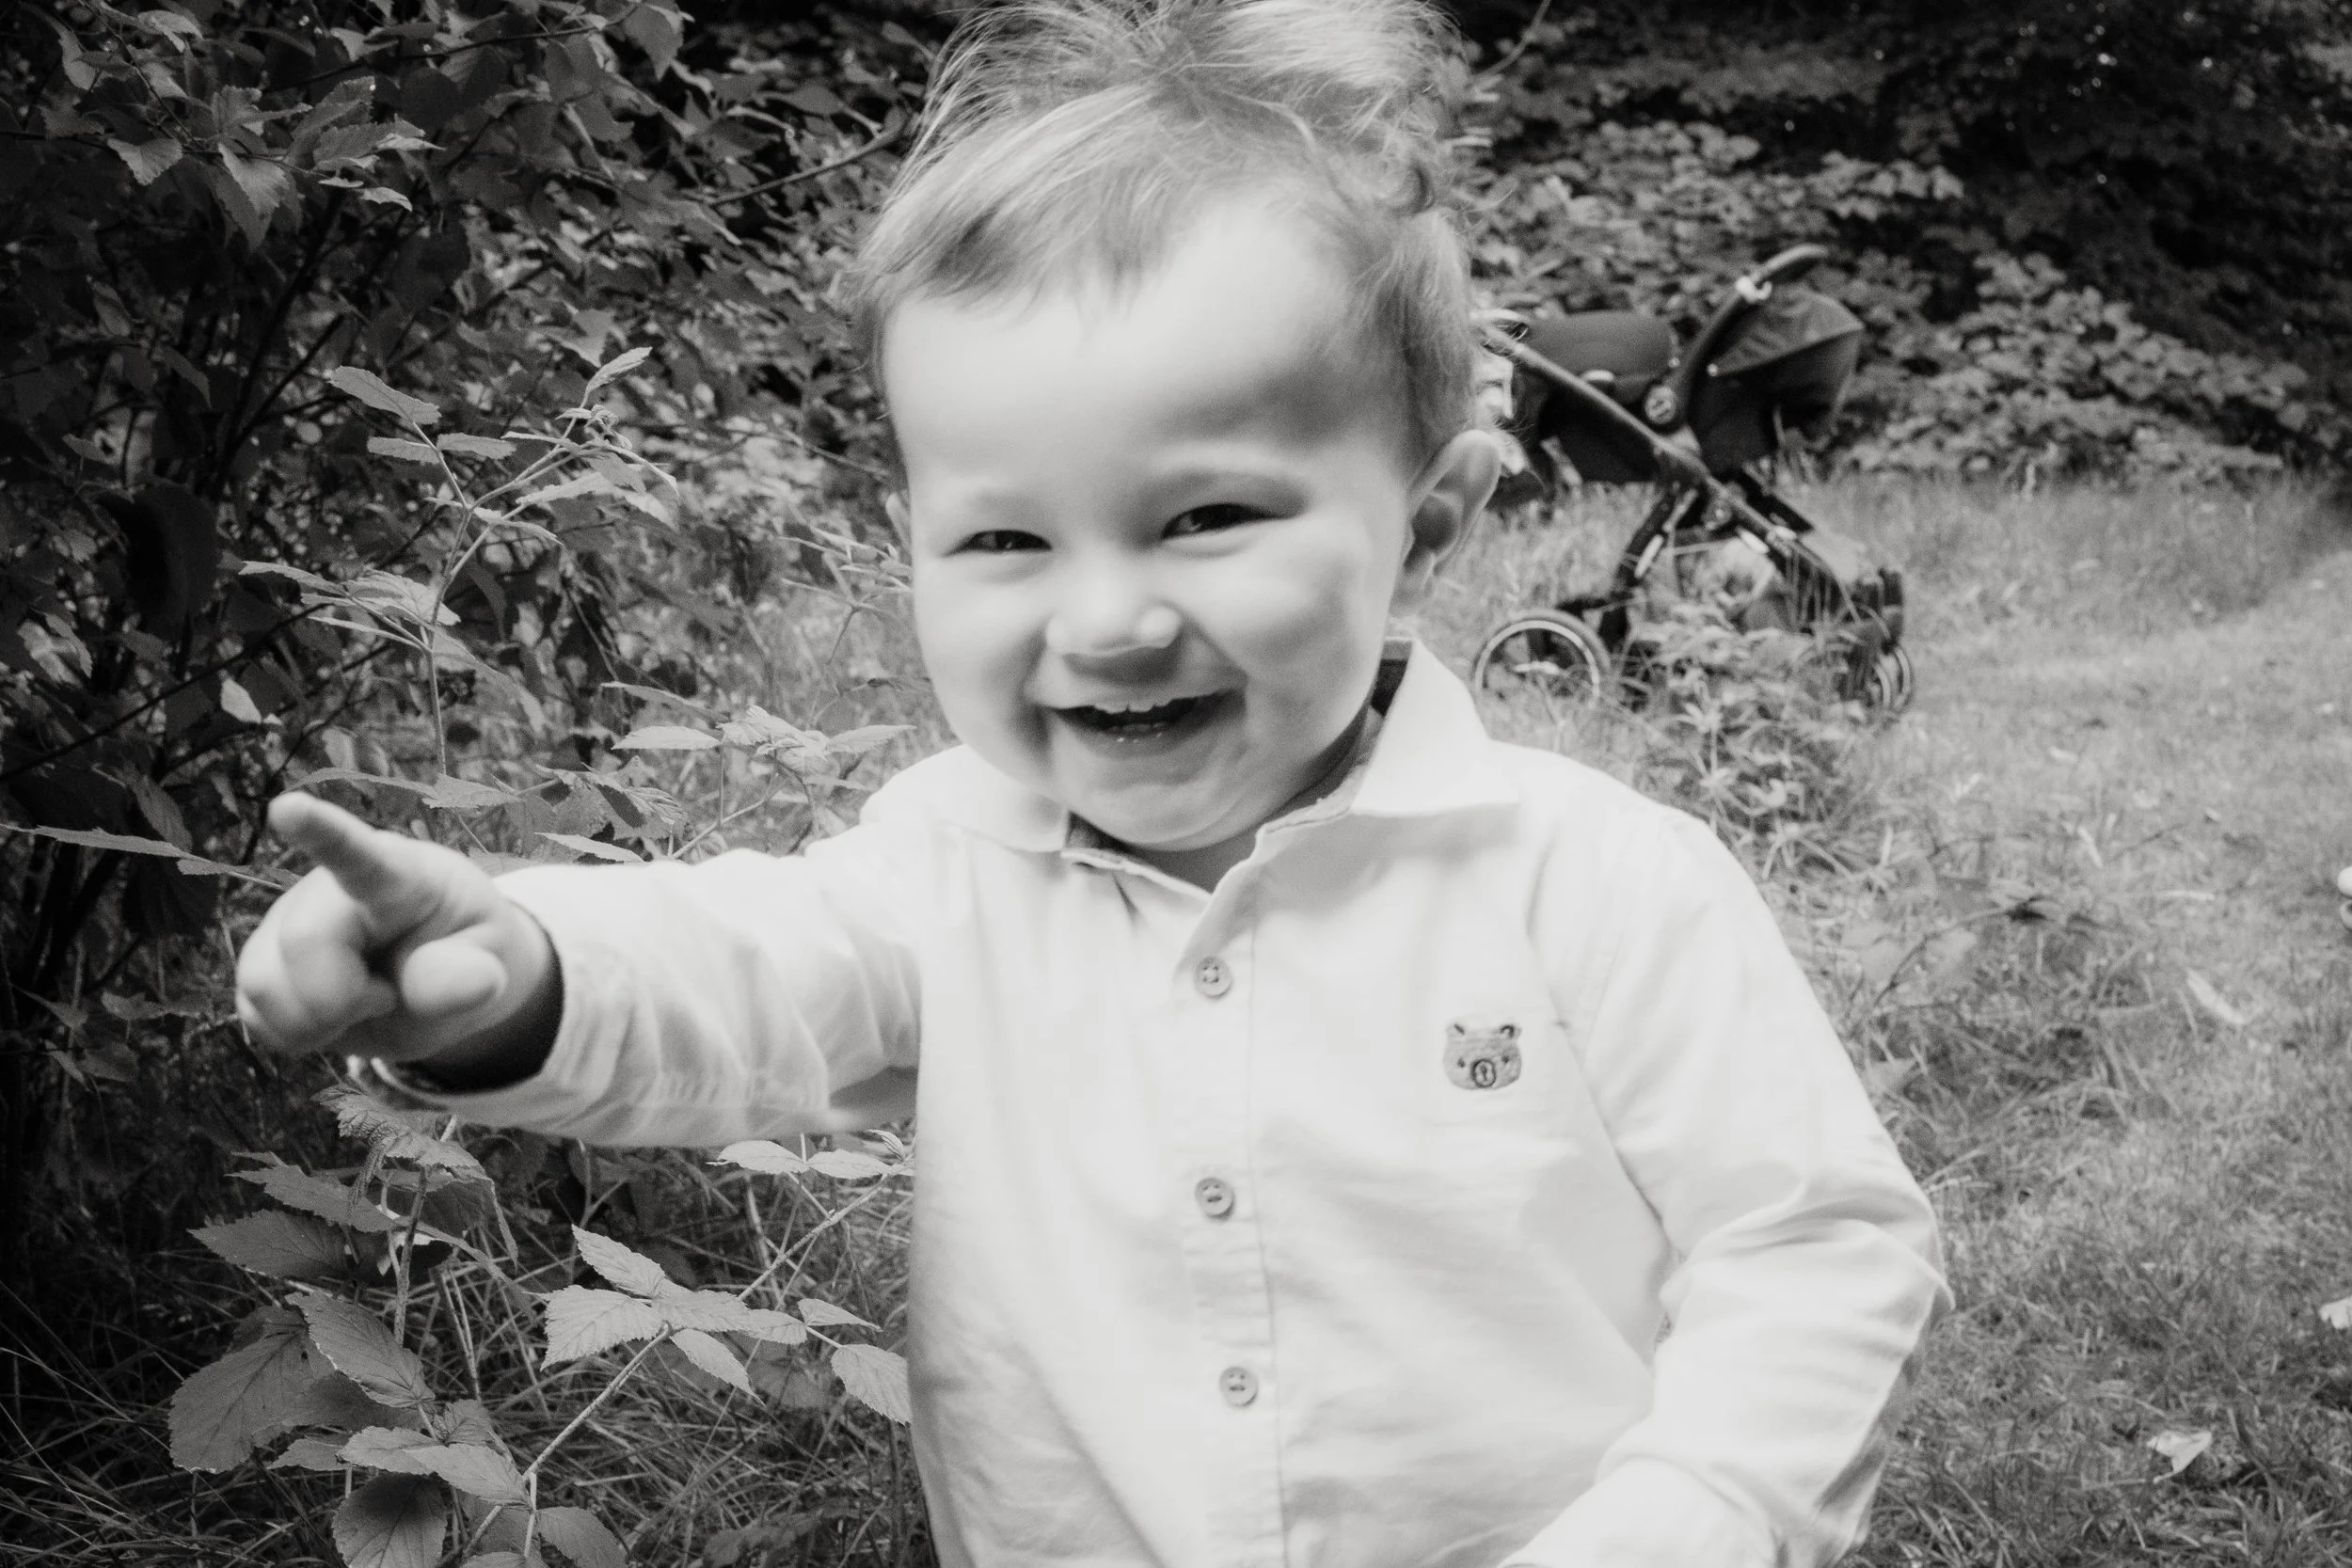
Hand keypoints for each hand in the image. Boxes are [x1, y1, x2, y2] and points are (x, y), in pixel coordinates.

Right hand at [235, 793, 559, 1080]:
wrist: (436, 975)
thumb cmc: (464, 955)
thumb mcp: (489, 966)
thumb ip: (469, 977)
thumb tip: (456, 982)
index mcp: (397, 876)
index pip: (357, 853)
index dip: (321, 832)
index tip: (288, 809)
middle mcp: (328, 888)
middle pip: (302, 942)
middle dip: (341, 998)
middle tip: (386, 999)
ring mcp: (286, 921)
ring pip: (263, 983)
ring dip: (317, 1021)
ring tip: (364, 1002)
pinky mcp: (262, 961)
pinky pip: (253, 1014)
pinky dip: (297, 1034)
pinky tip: (332, 1016)